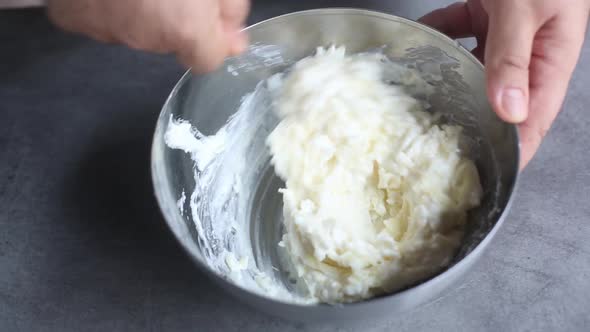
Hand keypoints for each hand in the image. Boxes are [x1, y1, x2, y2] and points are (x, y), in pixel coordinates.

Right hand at [47, 0, 249, 72]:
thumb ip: (230, 9)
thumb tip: (235, 44)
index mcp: (186, 29)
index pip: (206, 62)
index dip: (211, 41)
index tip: (208, 16)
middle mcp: (147, 38)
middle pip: (171, 42)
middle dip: (175, 19)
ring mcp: (107, 30)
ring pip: (136, 31)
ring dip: (141, 11)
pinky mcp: (75, 17)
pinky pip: (100, 21)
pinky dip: (107, 7)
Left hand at [420, 0, 589, 168]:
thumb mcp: (524, 11)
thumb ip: (512, 57)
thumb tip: (509, 110)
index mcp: (552, 56)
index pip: (536, 116)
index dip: (517, 147)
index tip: (494, 174)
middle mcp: (531, 49)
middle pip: (502, 98)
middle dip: (476, 121)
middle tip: (446, 147)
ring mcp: (508, 31)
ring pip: (476, 67)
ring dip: (451, 80)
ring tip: (424, 105)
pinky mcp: (487, 10)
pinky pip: (458, 31)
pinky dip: (439, 37)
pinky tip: (419, 45)